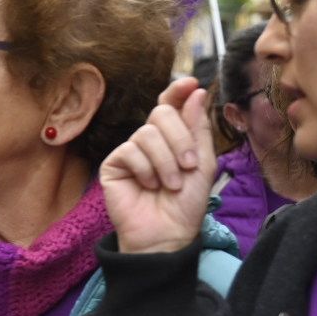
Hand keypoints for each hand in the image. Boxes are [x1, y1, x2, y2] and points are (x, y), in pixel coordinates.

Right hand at [99, 78, 214, 254]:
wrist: (167, 232)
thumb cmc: (186, 203)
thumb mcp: (203, 163)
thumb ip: (198, 127)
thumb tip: (195, 90)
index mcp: (173, 136)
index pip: (171, 104)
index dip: (178, 90)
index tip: (191, 83)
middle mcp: (150, 139)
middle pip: (161, 113)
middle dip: (181, 139)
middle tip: (189, 165)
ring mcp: (130, 151)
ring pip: (147, 133)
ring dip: (166, 161)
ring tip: (170, 184)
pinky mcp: (113, 164)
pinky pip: (130, 151)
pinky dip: (146, 169)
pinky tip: (148, 185)